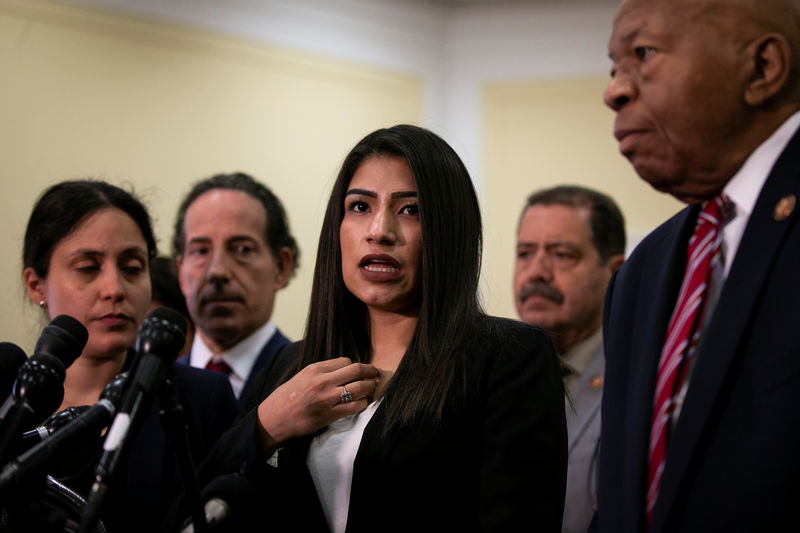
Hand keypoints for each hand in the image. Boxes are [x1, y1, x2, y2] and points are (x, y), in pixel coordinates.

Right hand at [256, 357, 377, 453]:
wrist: (273, 419)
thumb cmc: (287, 397)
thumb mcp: (302, 376)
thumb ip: (322, 372)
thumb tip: (344, 369)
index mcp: (315, 369)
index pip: (346, 361)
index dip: (356, 366)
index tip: (360, 371)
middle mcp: (322, 381)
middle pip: (356, 370)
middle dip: (370, 372)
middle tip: (375, 375)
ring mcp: (326, 398)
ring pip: (359, 388)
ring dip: (370, 388)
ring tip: (372, 389)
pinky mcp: (329, 415)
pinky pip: (354, 407)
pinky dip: (362, 404)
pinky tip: (362, 403)